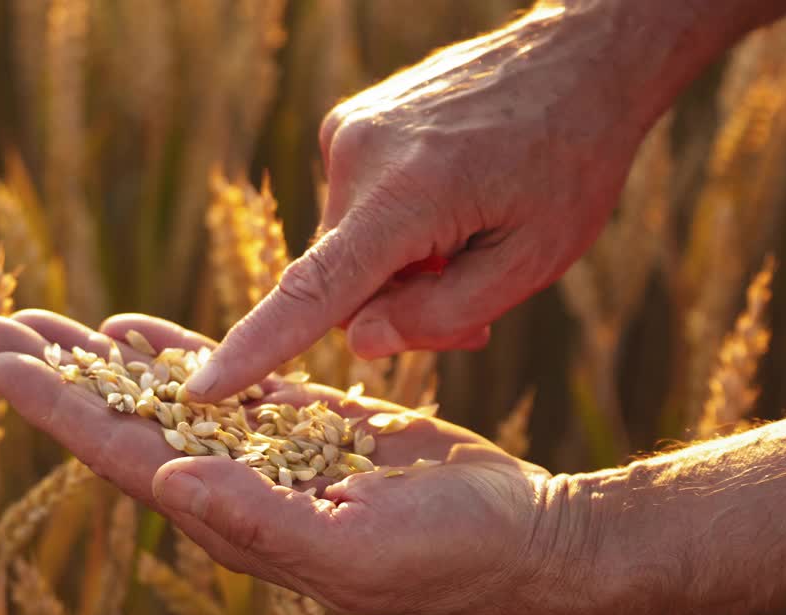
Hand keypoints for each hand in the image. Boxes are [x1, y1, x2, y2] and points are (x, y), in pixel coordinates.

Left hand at [0, 311, 605, 614]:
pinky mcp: (302, 425)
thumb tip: (168, 481)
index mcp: (230, 515)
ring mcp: (264, 453)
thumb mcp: (352, 551)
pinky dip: (175, 352)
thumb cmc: (445, 556)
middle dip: (57, 373)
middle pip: (123, 419)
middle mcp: (231, 485)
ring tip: (44, 318)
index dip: (57, 405)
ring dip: (102, 356)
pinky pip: (222, 382)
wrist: (514, 536)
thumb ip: (258, 520)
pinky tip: (135, 329)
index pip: (121, 454)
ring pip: (163, 395)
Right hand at [185, 4, 665, 401]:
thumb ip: (442, 314)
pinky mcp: (351, 123)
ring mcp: (348, 132)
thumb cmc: (573, 159)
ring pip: (349, 246)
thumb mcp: (532, 259)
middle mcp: (356, 155)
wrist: (583, 55)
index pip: (314, 293)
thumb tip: (357, 338)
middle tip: (473, 301)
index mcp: (405, 195)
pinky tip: (451, 200)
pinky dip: (394, 226)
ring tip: (470, 233)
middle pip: (343, 281)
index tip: (202, 389)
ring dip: (400, 264)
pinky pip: (355, 207)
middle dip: (396, 306)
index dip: (256, 349)